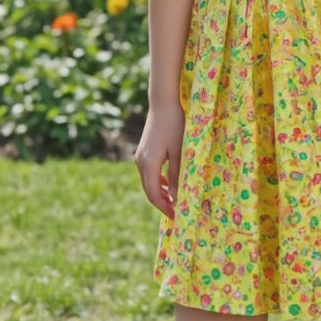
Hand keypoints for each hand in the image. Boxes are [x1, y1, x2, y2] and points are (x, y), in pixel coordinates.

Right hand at [134, 103, 184, 219]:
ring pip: (149, 182)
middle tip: (177, 213)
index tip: (177, 216)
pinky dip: (159, 182)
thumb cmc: (175, 126)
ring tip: (175, 201)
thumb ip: (178, 176)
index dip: (165, 207)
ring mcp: (140, 156)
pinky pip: (150, 173)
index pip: (154, 194)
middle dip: (162, 203)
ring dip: (161, 193)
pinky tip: (170, 185)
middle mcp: (141, 162)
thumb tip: (178, 198)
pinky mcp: (144, 151)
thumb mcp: (180, 152)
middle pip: (149, 190)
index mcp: (148, 164)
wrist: (163, 103)